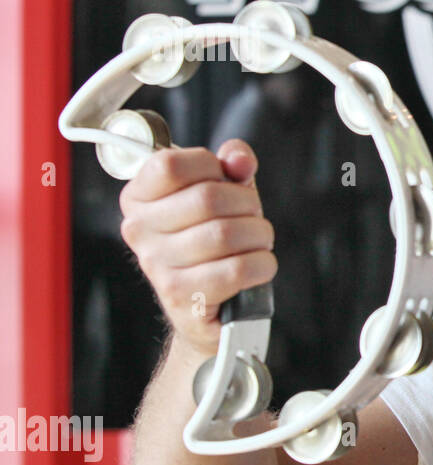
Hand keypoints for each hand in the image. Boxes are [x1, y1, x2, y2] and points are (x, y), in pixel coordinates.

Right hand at [118, 139, 275, 355]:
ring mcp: (156, 265)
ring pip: (226, 234)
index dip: (213, 167)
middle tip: (251, 217)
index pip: (171, 164)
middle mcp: (139, 230)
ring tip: (255, 243)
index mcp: (139, 197)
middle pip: (208, 198)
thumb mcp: (224, 194)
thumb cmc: (214, 241)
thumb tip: (239, 159)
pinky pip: (237, 269)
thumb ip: (231, 167)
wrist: (207, 306)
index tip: (225, 181)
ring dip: (258, 236)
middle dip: (247, 204)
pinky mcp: (182, 297)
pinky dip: (261, 265)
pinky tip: (258, 267)